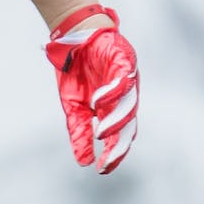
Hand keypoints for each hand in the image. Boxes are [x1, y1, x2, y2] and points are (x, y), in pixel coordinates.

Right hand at [44, 5, 138, 173]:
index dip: (114, 153)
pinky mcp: (125, 60)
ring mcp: (127, 78)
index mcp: (113, 108)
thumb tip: (83, 162)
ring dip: (115, 121)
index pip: (120, 136)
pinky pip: (124, 79)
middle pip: (128, 125)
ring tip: (100, 133)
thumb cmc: (76, 70)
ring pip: (129, 105)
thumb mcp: (73, 106)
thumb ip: (80, 131)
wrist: (74, 34)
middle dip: (119, 144)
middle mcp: (124, 96)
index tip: (102, 169)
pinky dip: (112, 93)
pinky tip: (98, 102)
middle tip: (108, 160)